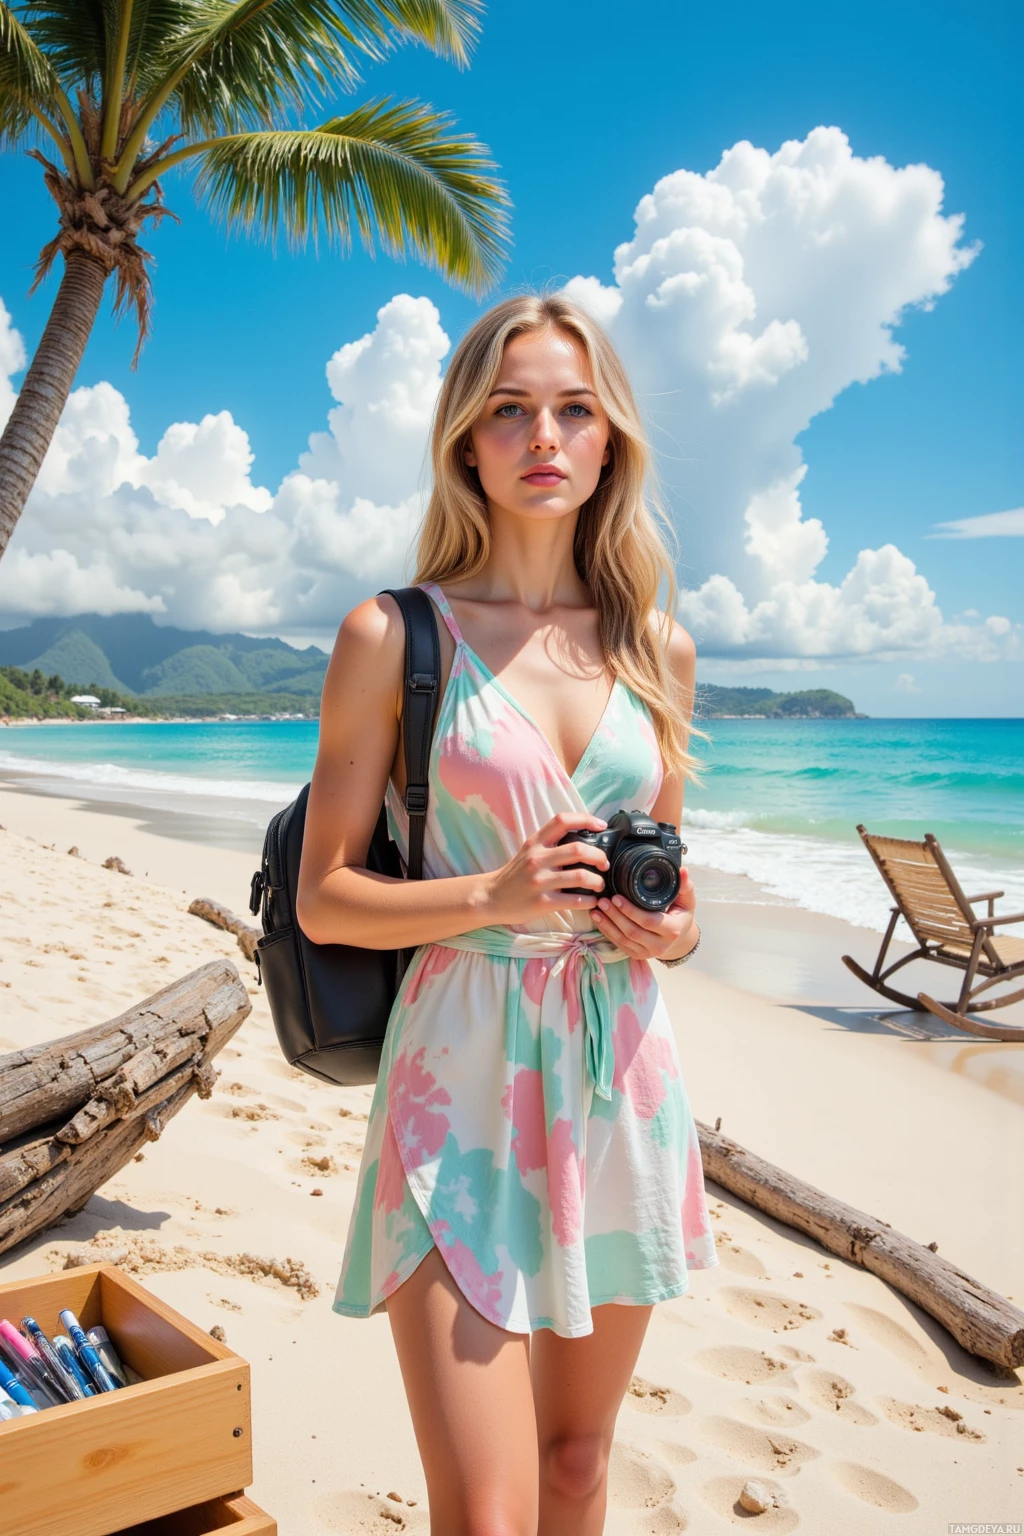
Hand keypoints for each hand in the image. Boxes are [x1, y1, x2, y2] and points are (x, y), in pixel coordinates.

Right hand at [484, 811, 610, 925]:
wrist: (490, 898)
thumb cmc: (515, 875)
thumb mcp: (528, 851)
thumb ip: (550, 844)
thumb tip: (583, 839)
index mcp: (536, 842)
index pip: (562, 820)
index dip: (585, 819)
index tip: (601, 826)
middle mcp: (538, 859)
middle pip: (578, 849)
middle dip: (599, 856)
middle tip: (605, 864)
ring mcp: (540, 881)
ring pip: (581, 876)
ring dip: (598, 881)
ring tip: (600, 885)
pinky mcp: (542, 902)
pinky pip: (574, 901)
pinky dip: (590, 901)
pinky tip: (592, 901)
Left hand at [591, 866, 697, 961]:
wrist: (680, 939)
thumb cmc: (681, 915)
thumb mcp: (686, 901)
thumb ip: (684, 886)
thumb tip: (683, 870)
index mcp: (673, 930)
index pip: (649, 921)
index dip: (631, 911)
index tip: (617, 897)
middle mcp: (660, 945)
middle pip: (632, 932)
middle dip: (615, 916)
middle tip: (602, 900)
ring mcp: (648, 952)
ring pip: (623, 939)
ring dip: (607, 924)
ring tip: (596, 909)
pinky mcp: (637, 955)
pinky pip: (619, 945)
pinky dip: (607, 932)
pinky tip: (598, 920)